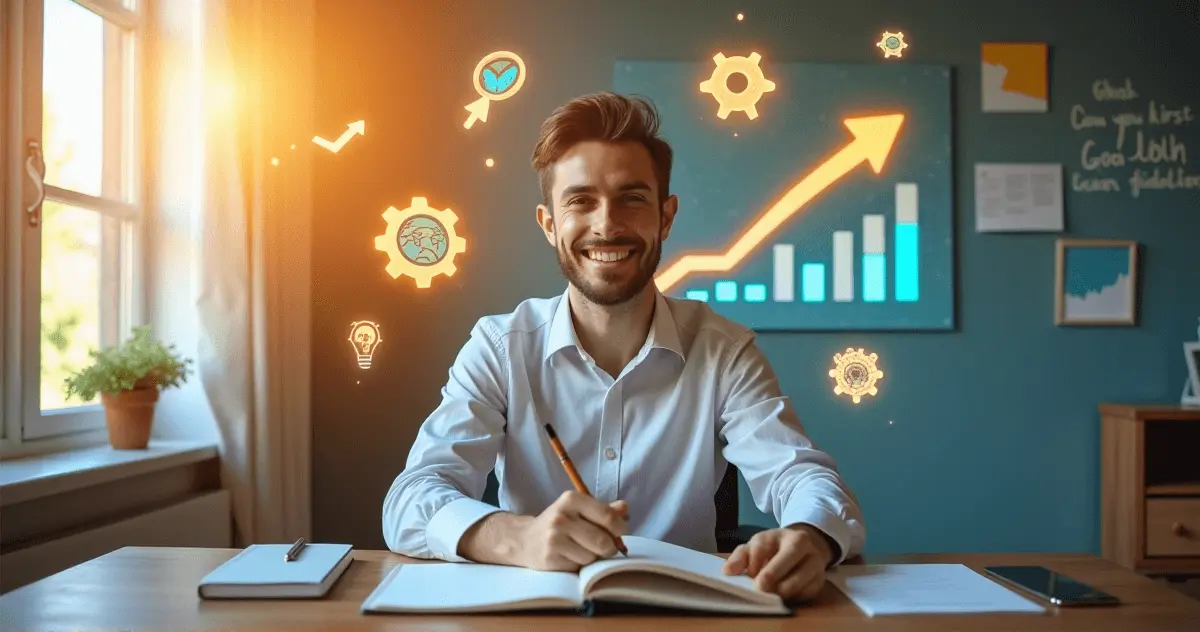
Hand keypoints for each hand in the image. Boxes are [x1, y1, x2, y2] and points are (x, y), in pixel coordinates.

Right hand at [514, 491, 628, 570]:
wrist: (524, 539)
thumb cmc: (558, 523)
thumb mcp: (578, 509)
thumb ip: (604, 509)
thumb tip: (625, 509)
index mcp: (571, 499)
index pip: (607, 515)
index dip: (620, 527)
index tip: (621, 532)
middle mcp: (562, 517)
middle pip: (603, 540)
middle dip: (609, 547)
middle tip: (604, 546)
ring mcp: (554, 538)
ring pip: (592, 556)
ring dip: (592, 557)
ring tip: (581, 549)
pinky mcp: (550, 558)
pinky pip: (579, 567)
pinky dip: (579, 565)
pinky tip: (569, 557)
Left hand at [721, 525, 834, 601]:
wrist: (804, 550)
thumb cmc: (774, 550)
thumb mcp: (757, 547)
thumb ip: (741, 557)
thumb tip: (728, 571)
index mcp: (780, 533)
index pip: (763, 545)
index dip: (754, 560)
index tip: (749, 574)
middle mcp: (802, 543)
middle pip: (789, 554)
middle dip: (774, 572)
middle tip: (761, 587)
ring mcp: (814, 561)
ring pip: (803, 575)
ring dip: (786, 588)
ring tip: (773, 594)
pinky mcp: (820, 580)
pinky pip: (808, 590)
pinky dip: (796, 595)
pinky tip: (786, 597)